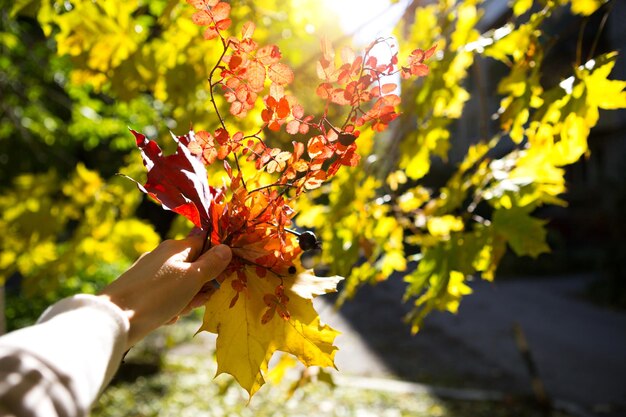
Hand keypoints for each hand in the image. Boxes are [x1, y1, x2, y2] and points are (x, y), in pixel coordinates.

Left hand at [99, 236, 231, 348]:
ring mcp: (151, 273)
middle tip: (195, 301)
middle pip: (193, 268)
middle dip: (200, 288)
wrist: (115, 319)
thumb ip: (212, 264)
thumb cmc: (157, 296)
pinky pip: (166, 296)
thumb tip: (227, 248)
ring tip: (177, 312)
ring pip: (181, 285)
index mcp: (175, 248)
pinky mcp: (142, 290)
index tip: (218, 280)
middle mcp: (163, 256)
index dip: (215, 262)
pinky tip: (164, 317)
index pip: (204, 245)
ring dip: (186, 300)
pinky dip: (170, 307)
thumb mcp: (192, 279)